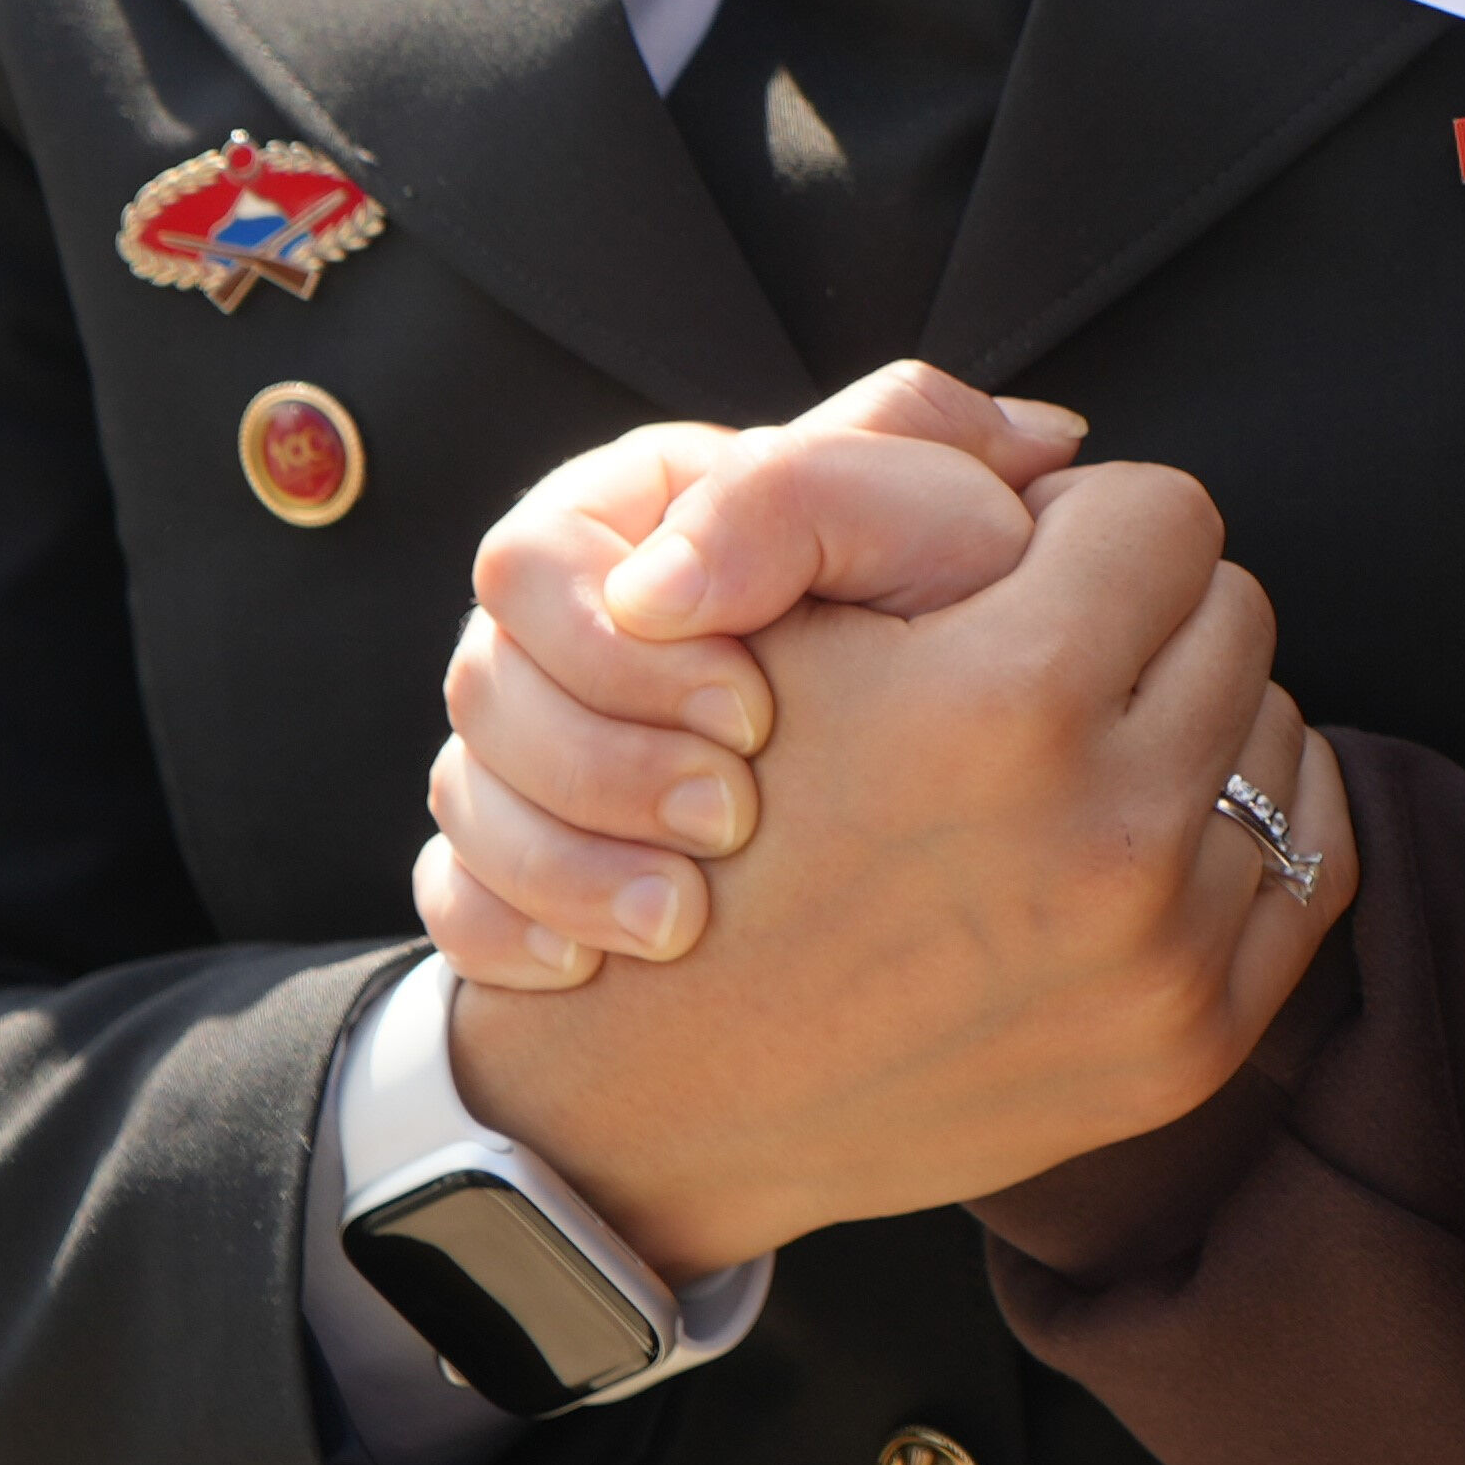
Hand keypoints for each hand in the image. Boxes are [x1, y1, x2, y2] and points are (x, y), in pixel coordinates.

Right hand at [415, 366, 1088, 986]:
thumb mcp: (927, 520)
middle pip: (483, 685)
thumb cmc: (972, 592)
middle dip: (600, 768)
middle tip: (730, 823)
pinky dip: (509, 934)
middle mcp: (573, 615)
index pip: (533, 561)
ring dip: (562, 867)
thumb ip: (807, 493)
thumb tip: (653, 590)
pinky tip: (593, 971)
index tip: (755, 715)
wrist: (1008, 741)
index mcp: (638, 508)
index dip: (614, 647)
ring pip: (466, 794)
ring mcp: (542, 732)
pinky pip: (456, 895)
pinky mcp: (533, 842)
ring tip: (680, 923)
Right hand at [440, 456, 1345, 1272]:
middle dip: (1140, 611)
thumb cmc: (703, 824)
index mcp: (1012, 702)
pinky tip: (1143, 819)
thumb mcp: (758, 617)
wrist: (665, 1093)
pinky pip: (1313, 857)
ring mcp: (1163, 956)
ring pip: (1275, 727)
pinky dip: (1249, 817)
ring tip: (1065, 755)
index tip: (1008, 574)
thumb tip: (1061, 441)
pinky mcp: (1192, 1044)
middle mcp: (1111, 838)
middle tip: (1032, 660)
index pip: (1164, 512)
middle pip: (1234, 613)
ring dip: (1190, 716)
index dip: (1077, 522)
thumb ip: (890, 470)